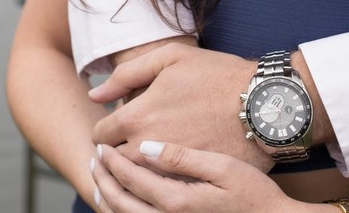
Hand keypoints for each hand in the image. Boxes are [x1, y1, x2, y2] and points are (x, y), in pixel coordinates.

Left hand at [89, 43, 271, 169]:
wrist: (264, 105)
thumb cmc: (219, 75)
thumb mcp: (171, 57)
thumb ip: (127, 74)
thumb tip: (95, 95)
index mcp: (138, 116)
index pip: (100, 135)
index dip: (102, 131)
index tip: (110, 129)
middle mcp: (148, 148)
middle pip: (112, 163)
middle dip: (111, 155)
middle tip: (118, 147)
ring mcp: (169, 172)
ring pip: (133, 182)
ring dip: (129, 174)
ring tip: (136, 162)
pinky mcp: (192, 186)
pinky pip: (161, 192)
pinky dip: (156, 186)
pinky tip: (163, 173)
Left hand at [92, 141, 314, 212]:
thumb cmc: (255, 192)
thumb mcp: (222, 166)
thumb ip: (180, 157)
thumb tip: (146, 146)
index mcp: (177, 201)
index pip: (131, 179)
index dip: (112, 161)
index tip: (100, 144)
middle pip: (121, 203)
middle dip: (103, 181)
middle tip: (94, 159)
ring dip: (108, 199)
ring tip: (100, 178)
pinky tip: (123, 201)